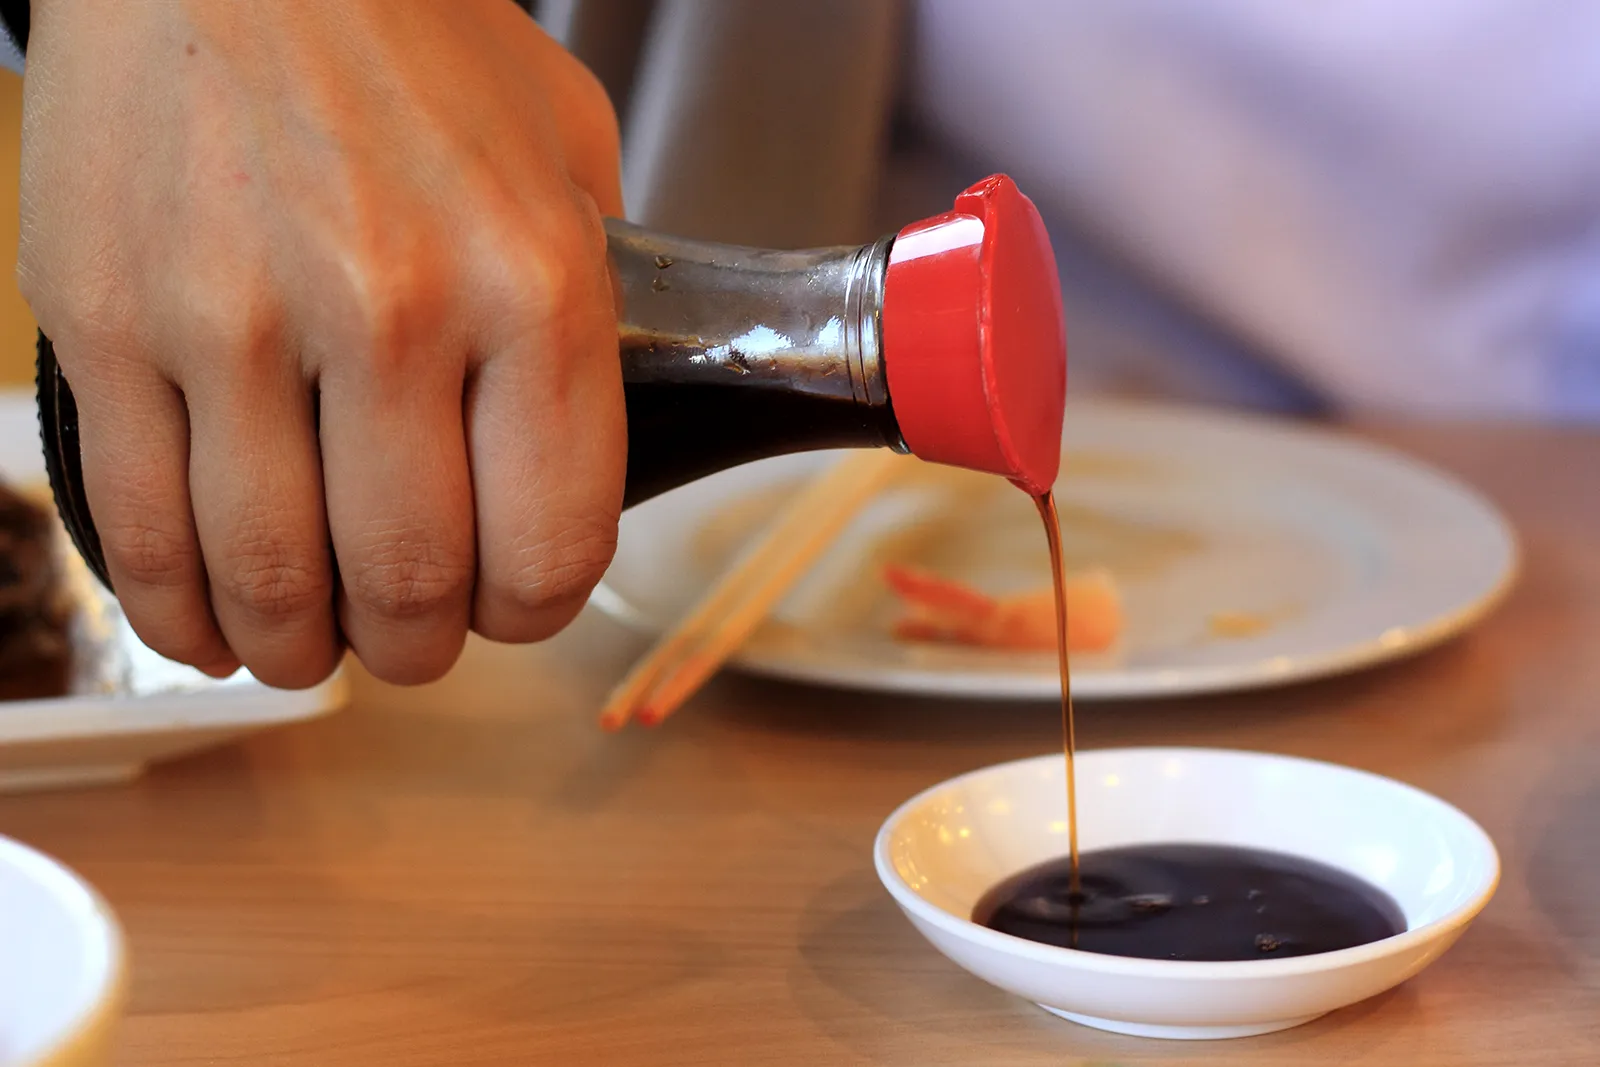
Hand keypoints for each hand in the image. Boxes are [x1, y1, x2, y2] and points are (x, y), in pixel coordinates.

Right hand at [18, 0, 625, 686]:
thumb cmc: (409, 35)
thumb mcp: (565, 143)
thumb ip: (598, 290)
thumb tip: (586, 422)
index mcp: (532, 283)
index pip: (550, 542)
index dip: (532, 615)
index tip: (510, 609)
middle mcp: (392, 311)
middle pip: (409, 584)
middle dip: (417, 645)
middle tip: (410, 637)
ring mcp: (234, 321)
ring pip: (268, 578)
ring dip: (297, 647)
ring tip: (308, 644)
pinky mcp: (106, 323)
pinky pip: (140, 526)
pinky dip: (178, 608)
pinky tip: (207, 620)